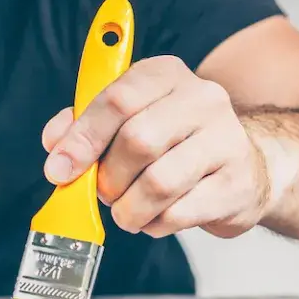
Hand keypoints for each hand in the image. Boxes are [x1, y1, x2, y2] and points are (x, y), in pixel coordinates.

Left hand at [41, 55, 270, 238]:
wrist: (241, 166)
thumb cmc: (169, 142)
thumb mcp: (123, 121)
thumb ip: (82, 125)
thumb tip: (56, 146)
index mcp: (165, 74)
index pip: (117, 99)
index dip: (82, 138)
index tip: (60, 169)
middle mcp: (202, 99)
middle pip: (137, 141)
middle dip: (108, 178)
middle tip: (104, 193)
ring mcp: (226, 140)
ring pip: (159, 182)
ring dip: (129, 208)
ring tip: (127, 211)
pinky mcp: (238, 183)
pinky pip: (180, 213)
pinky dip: (155, 223)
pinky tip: (154, 217)